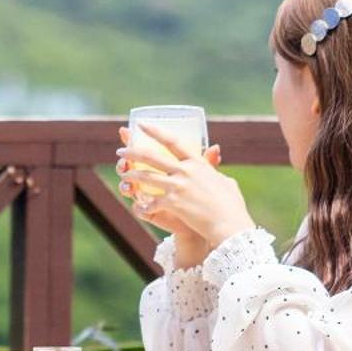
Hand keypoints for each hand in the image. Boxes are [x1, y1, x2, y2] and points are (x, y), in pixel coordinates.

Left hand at [116, 128, 252, 250]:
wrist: (229, 225)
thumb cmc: (231, 205)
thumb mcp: (224, 179)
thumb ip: (214, 165)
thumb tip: (215, 151)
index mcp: (197, 163)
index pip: (173, 141)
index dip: (155, 131)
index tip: (141, 125)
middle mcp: (185, 171)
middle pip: (152, 157)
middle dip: (133, 152)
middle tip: (121, 151)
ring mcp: (178, 186)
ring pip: (146, 177)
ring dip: (131, 176)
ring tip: (124, 175)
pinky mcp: (173, 203)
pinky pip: (150, 202)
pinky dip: (143, 205)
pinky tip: (139, 206)